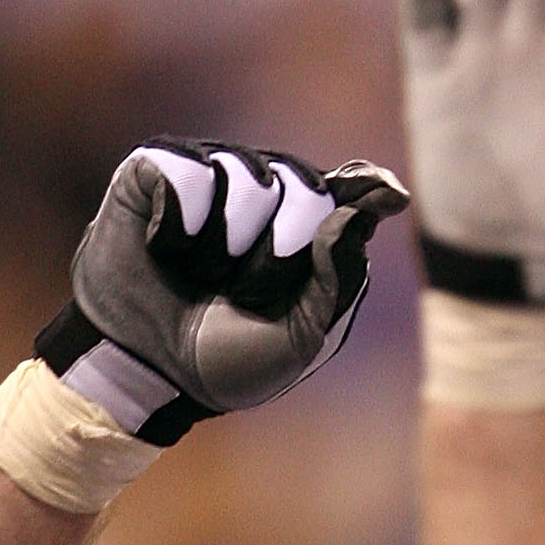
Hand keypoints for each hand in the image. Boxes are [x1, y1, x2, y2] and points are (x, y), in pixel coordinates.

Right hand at [36, 141, 407, 441]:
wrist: (152, 375)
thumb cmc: (229, 361)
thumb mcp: (303, 338)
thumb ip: (340, 280)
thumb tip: (358, 214)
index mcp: (305, 231)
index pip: (347, 190)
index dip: (364, 191)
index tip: (392, 197)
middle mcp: (262, 193)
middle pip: (302, 181)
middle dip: (283, 244)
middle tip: (249, 291)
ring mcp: (210, 178)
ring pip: (244, 172)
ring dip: (227, 242)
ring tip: (204, 275)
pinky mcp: (156, 171)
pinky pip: (186, 168)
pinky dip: (182, 219)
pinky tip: (167, 248)